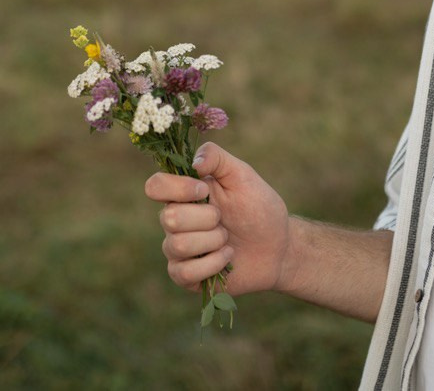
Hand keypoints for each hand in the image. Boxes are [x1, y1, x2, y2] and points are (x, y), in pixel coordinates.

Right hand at [144, 142, 289, 295]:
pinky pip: (184, 272)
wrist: (278, 247)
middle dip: (206, 218)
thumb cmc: (258, 208)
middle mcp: (175, 220)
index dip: (178, 188)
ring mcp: (178, 249)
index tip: (204, 189)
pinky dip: (213, 263)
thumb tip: (193, 163)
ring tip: (228, 239)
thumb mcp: (242, 175)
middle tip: (223, 219)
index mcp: (183, 194)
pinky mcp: (186, 276)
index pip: (155, 187)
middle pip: (169, 218)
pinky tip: (227, 257)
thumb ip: (217, 158)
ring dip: (213, 241)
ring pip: (177, 246)